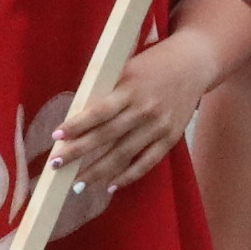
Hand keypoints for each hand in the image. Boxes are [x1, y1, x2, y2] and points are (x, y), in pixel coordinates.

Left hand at [55, 26, 221, 190]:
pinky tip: (110, 186)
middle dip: (79, 152)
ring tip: (77, 185)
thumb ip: (108, 91)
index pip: (99, 111)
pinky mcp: (170, 138)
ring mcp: (159, 126)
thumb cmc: (154, 63)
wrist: (195, 63)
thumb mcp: (128, 68)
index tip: (56, 135)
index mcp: (131, 88)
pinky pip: (147, 162)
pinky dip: (128, 176)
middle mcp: (145, 109)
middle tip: (55, 165)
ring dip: (98, 171)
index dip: (77, 124)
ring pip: (124, 154)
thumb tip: (78, 116)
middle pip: (106, 136)